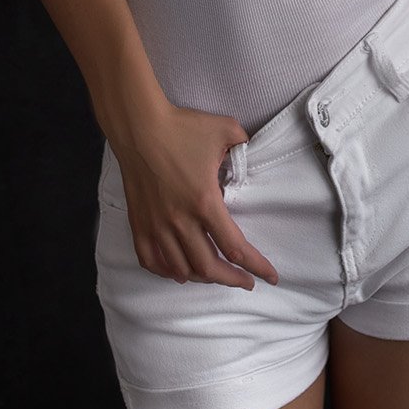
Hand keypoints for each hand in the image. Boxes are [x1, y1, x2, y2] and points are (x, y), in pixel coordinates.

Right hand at [108, 104, 279, 290]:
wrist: (139, 127)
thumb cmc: (182, 128)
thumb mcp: (226, 129)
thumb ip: (244, 144)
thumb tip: (252, 151)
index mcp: (205, 202)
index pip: (235, 247)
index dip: (256, 266)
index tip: (270, 277)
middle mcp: (181, 221)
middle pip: (209, 267)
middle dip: (232, 279)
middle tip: (245, 281)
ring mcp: (157, 226)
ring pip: (180, 269)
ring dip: (202, 277)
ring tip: (217, 274)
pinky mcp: (139, 224)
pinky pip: (151, 261)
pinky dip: (167, 272)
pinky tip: (178, 272)